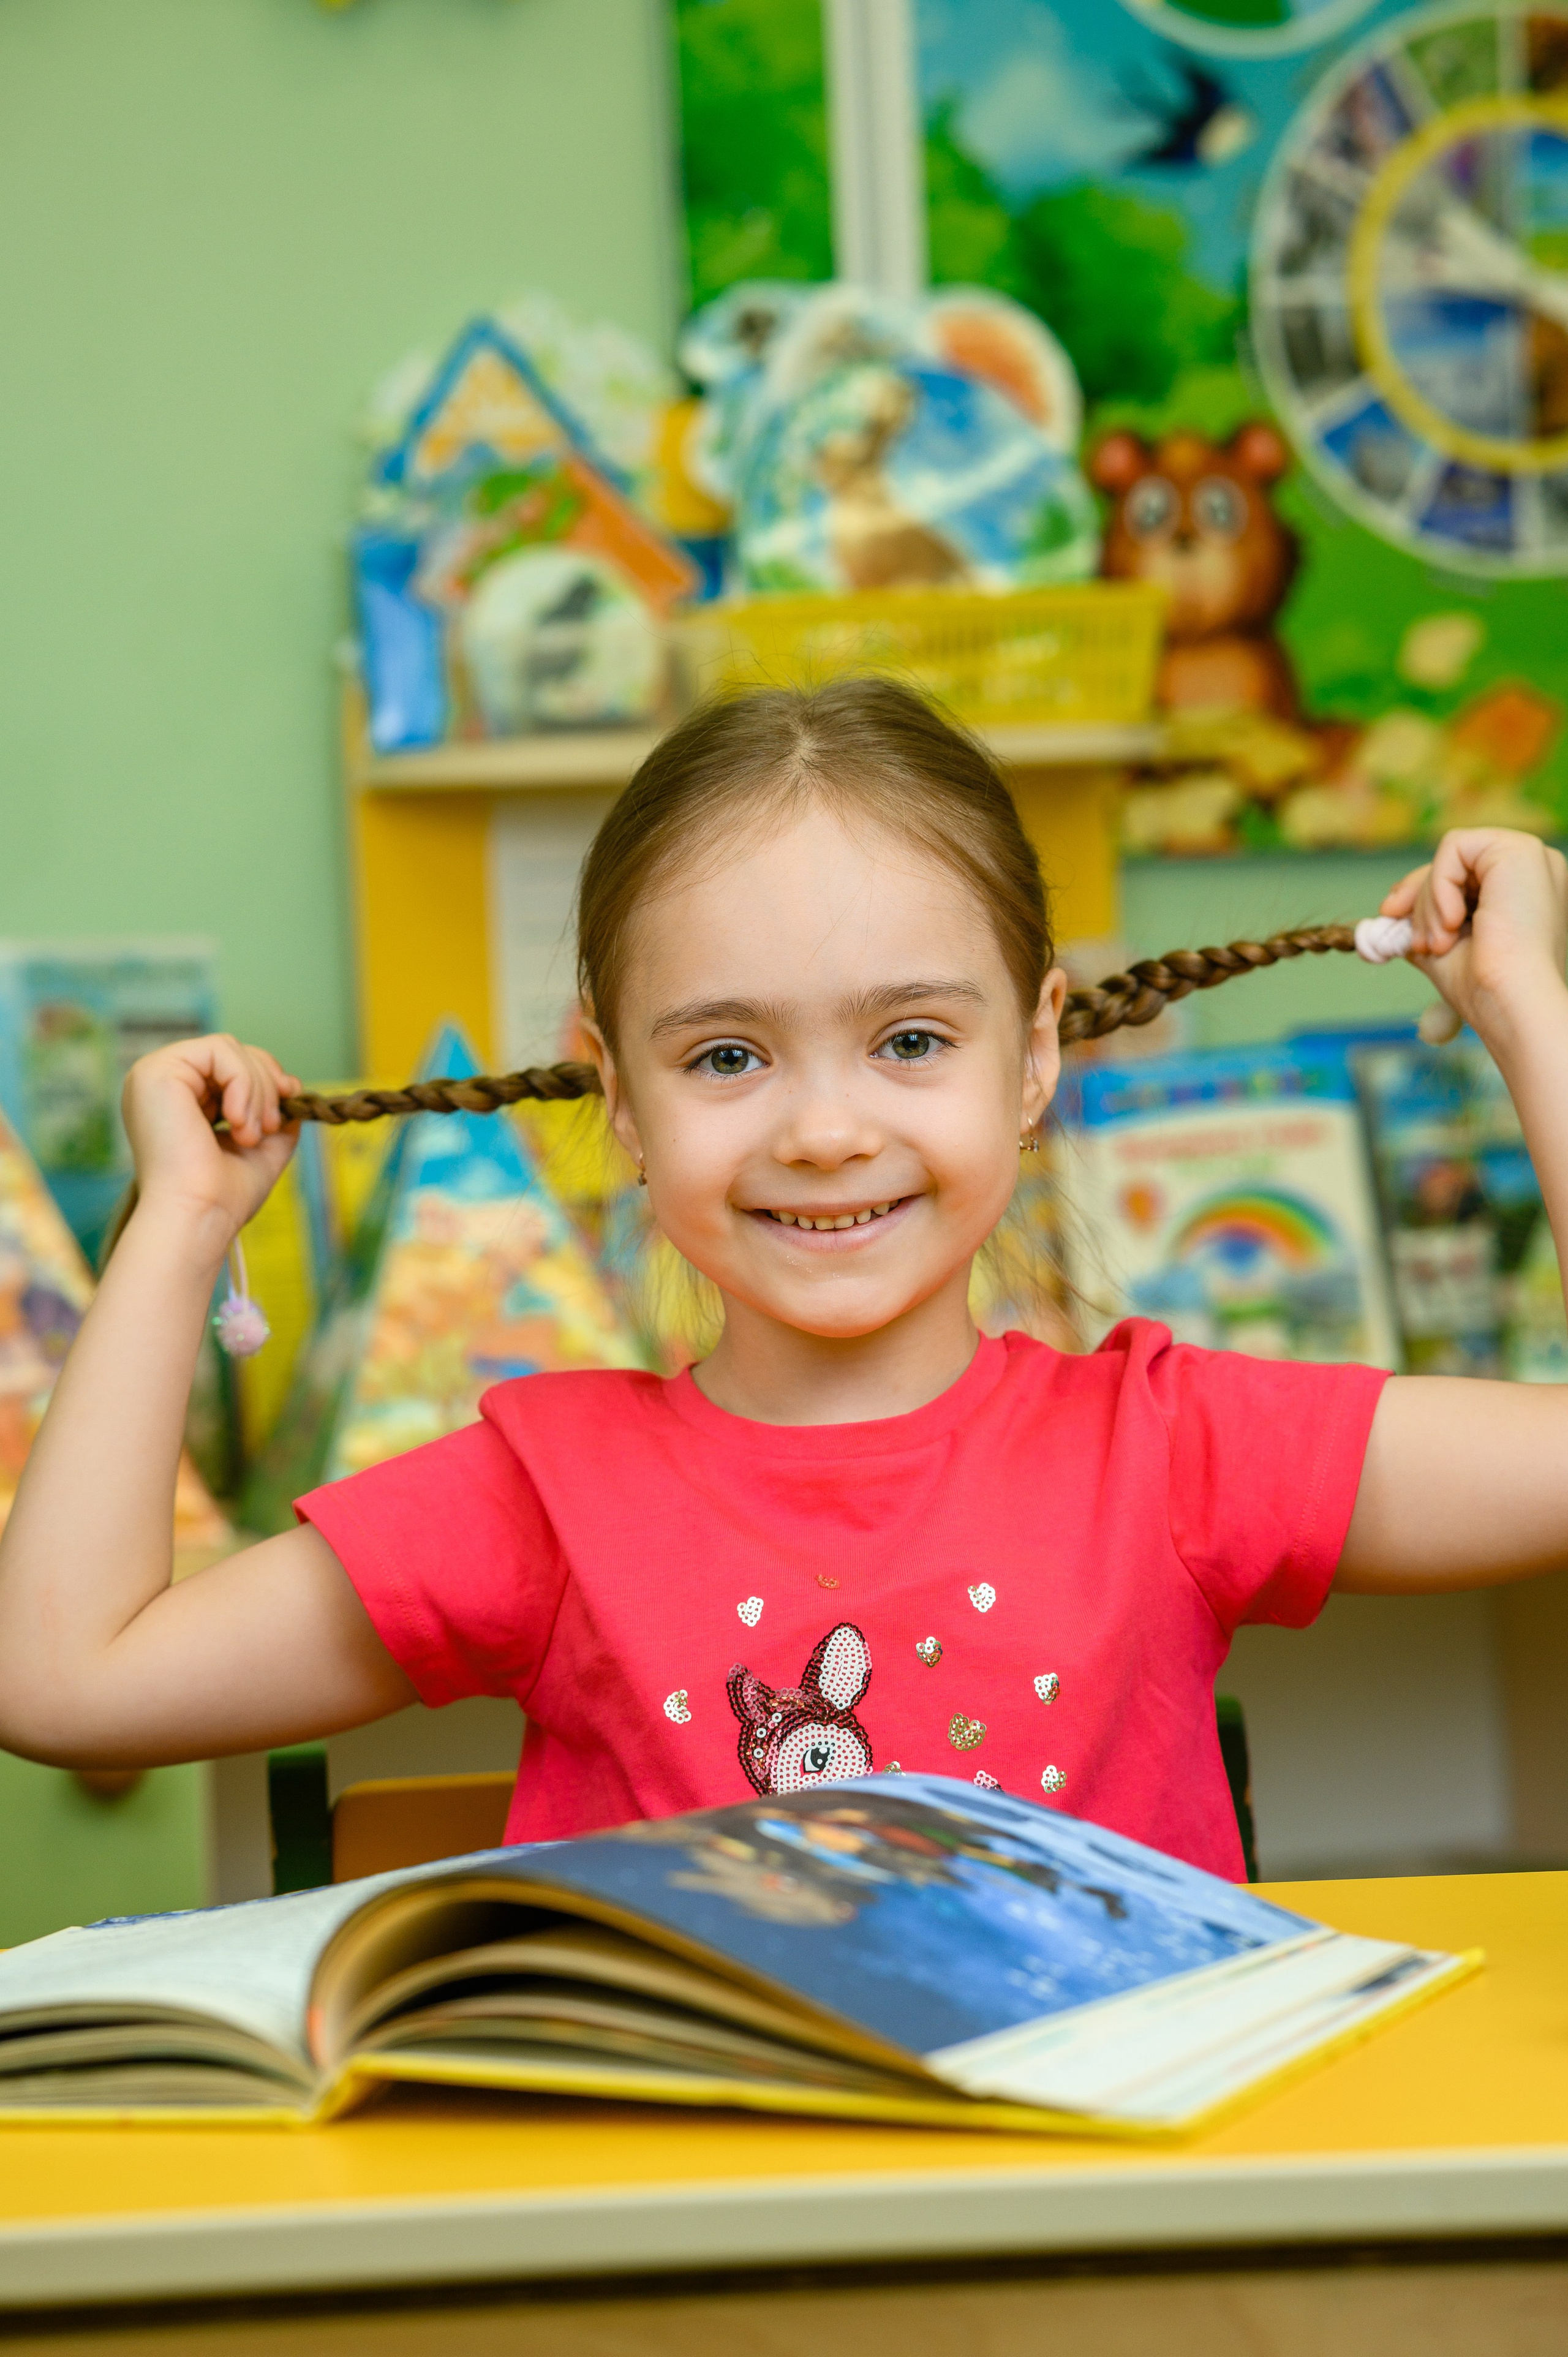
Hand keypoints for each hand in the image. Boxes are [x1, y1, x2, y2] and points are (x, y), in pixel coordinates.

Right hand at [121, 1035, 299, 1250]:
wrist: (198, 1216)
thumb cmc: (223, 1194)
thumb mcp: (262, 1146)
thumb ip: (274, 1113)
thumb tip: (291, 1085)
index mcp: (178, 1098)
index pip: (228, 1064)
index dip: (266, 1076)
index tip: (290, 1101)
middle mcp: (161, 1082)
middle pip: (231, 1052)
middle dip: (266, 1085)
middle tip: (268, 1128)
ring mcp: (153, 1074)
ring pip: (228, 1048)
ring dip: (256, 1090)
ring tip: (250, 1133)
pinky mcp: (156, 1071)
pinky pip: (218, 1050)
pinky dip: (243, 1083)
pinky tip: (237, 1122)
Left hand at [1380, 830, 1567, 1048]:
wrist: (1513, 1002)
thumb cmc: (1487, 989)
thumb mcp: (1445, 948)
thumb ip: (1423, 924)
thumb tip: (1389, 917)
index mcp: (1524, 890)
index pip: (1464, 874)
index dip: (1423, 891)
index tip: (1391, 915)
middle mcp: (1534, 867)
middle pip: (1455, 862)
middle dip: (1418, 898)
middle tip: (1412, 940)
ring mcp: (1529, 855)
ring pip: (1451, 856)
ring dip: (1429, 903)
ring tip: (1439, 944)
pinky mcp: (1518, 850)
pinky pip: (1454, 847)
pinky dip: (1439, 886)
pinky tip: (1452, 922)